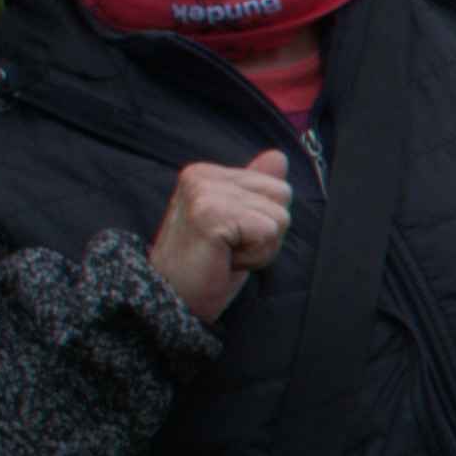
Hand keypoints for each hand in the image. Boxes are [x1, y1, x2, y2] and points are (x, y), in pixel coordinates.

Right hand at [150, 158, 293, 320]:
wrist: (173, 300)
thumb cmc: (206, 267)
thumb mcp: (237, 224)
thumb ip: (255, 188)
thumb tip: (278, 156)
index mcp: (206, 173)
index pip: (276, 186)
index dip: (263, 222)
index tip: (229, 239)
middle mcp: (202, 175)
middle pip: (282, 195)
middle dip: (267, 232)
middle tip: (229, 249)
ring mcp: (204, 192)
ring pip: (279, 216)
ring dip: (261, 247)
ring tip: (225, 255)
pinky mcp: (210, 213)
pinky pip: (268, 231)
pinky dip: (256, 256)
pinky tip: (225, 260)